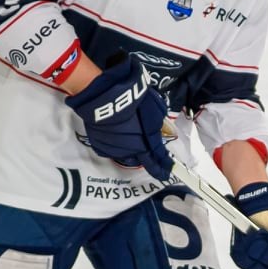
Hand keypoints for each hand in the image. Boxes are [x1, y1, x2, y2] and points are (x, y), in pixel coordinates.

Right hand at [64, 55, 172, 180]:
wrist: (105, 96)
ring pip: (125, 155)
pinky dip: (115, 145)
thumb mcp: (154, 108)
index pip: (158, 160)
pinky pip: (111, 149)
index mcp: (146, 144)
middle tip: (147, 148)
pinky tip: (116, 135)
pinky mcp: (99, 145)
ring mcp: (113, 149)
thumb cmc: (133, 101)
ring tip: (130, 139)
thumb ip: (159, 122)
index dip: (164, 166)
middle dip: (146, 156)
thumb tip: (162, 128)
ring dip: (130, 150)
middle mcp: (130, 151)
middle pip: (141, 159)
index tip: (168, 172)